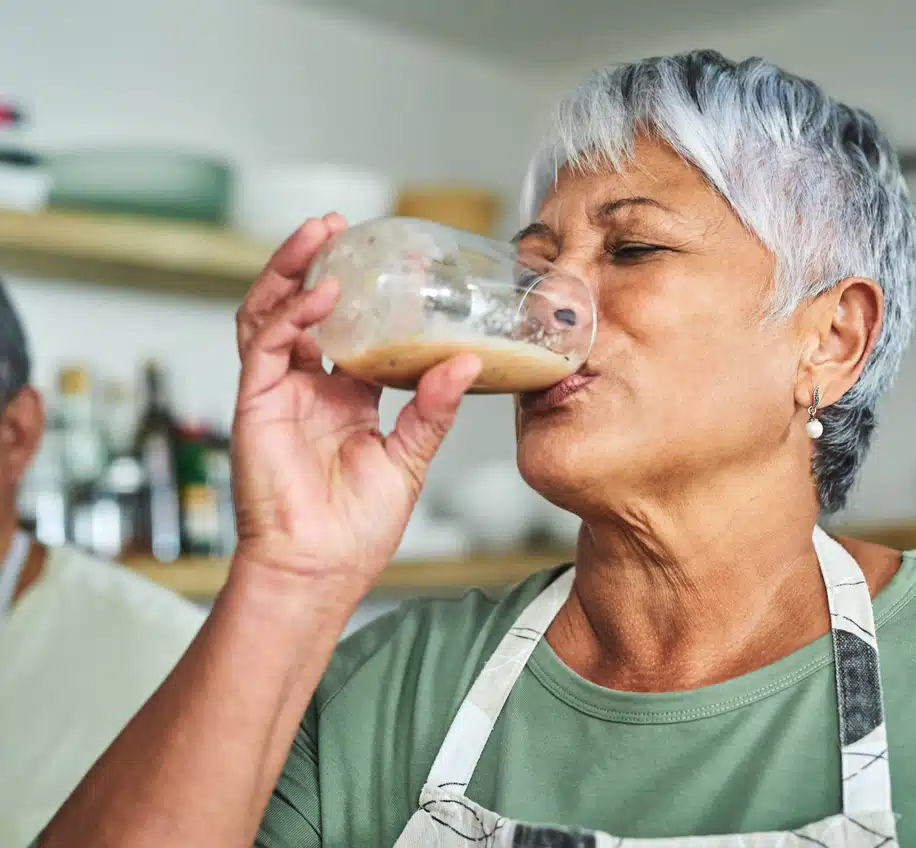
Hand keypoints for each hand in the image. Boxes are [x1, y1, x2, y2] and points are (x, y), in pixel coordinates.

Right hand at [229, 215, 480, 602]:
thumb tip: (469, 361)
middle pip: (302, 309)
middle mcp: (308, 388)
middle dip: (315, 264)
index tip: (393, 261)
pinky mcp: (256, 404)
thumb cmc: (358, 527)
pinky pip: (265, 346)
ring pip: (271, 314)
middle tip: (339, 226)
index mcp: (346, 398)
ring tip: (319, 234)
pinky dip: (289, 315)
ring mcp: (278, 393)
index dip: (366, 294)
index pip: (350, 330)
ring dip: (291, 271)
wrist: (320, 570)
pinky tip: (319, 295)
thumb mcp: (410, 457)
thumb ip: (433, 408)